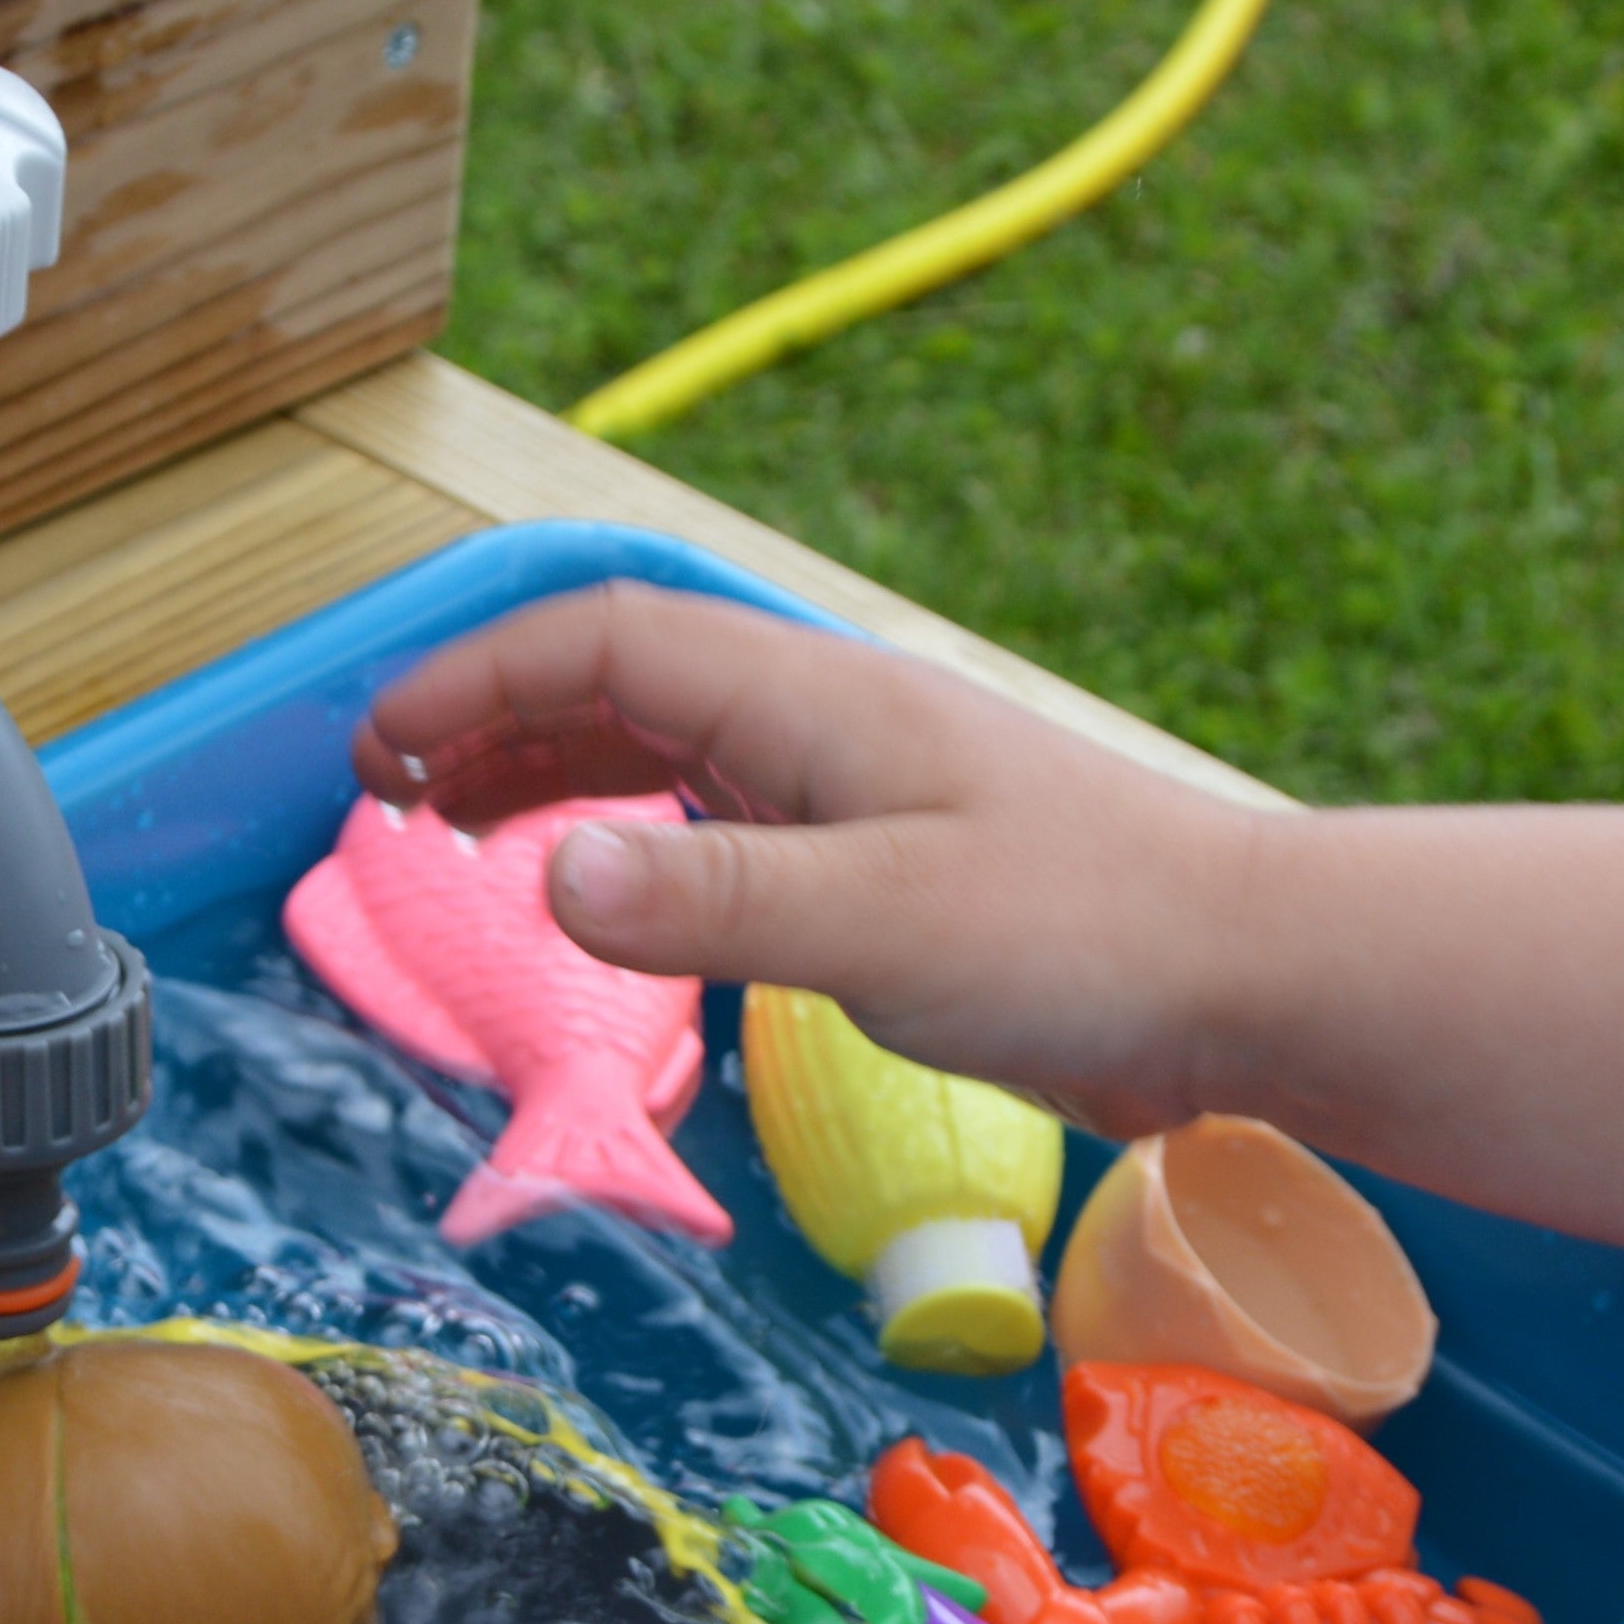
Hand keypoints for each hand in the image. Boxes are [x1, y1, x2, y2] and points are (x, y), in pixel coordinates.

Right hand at [353, 583, 1284, 1140]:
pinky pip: (716, 818)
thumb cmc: (1085, 938)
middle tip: (388, 805)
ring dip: (549, 777)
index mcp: (808, 704)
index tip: (378, 758)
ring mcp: (851, 789)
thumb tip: (548, 878)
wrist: (1245, 975)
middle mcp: (819, 725)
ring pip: (661, 748)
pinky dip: (631, 839)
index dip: (472, 687)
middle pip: (615, 682)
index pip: (600, 648)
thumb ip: (710, 902)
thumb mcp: (877, 926)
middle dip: (488, 724)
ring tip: (459, 837)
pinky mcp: (882, 862)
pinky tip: (609, 891)